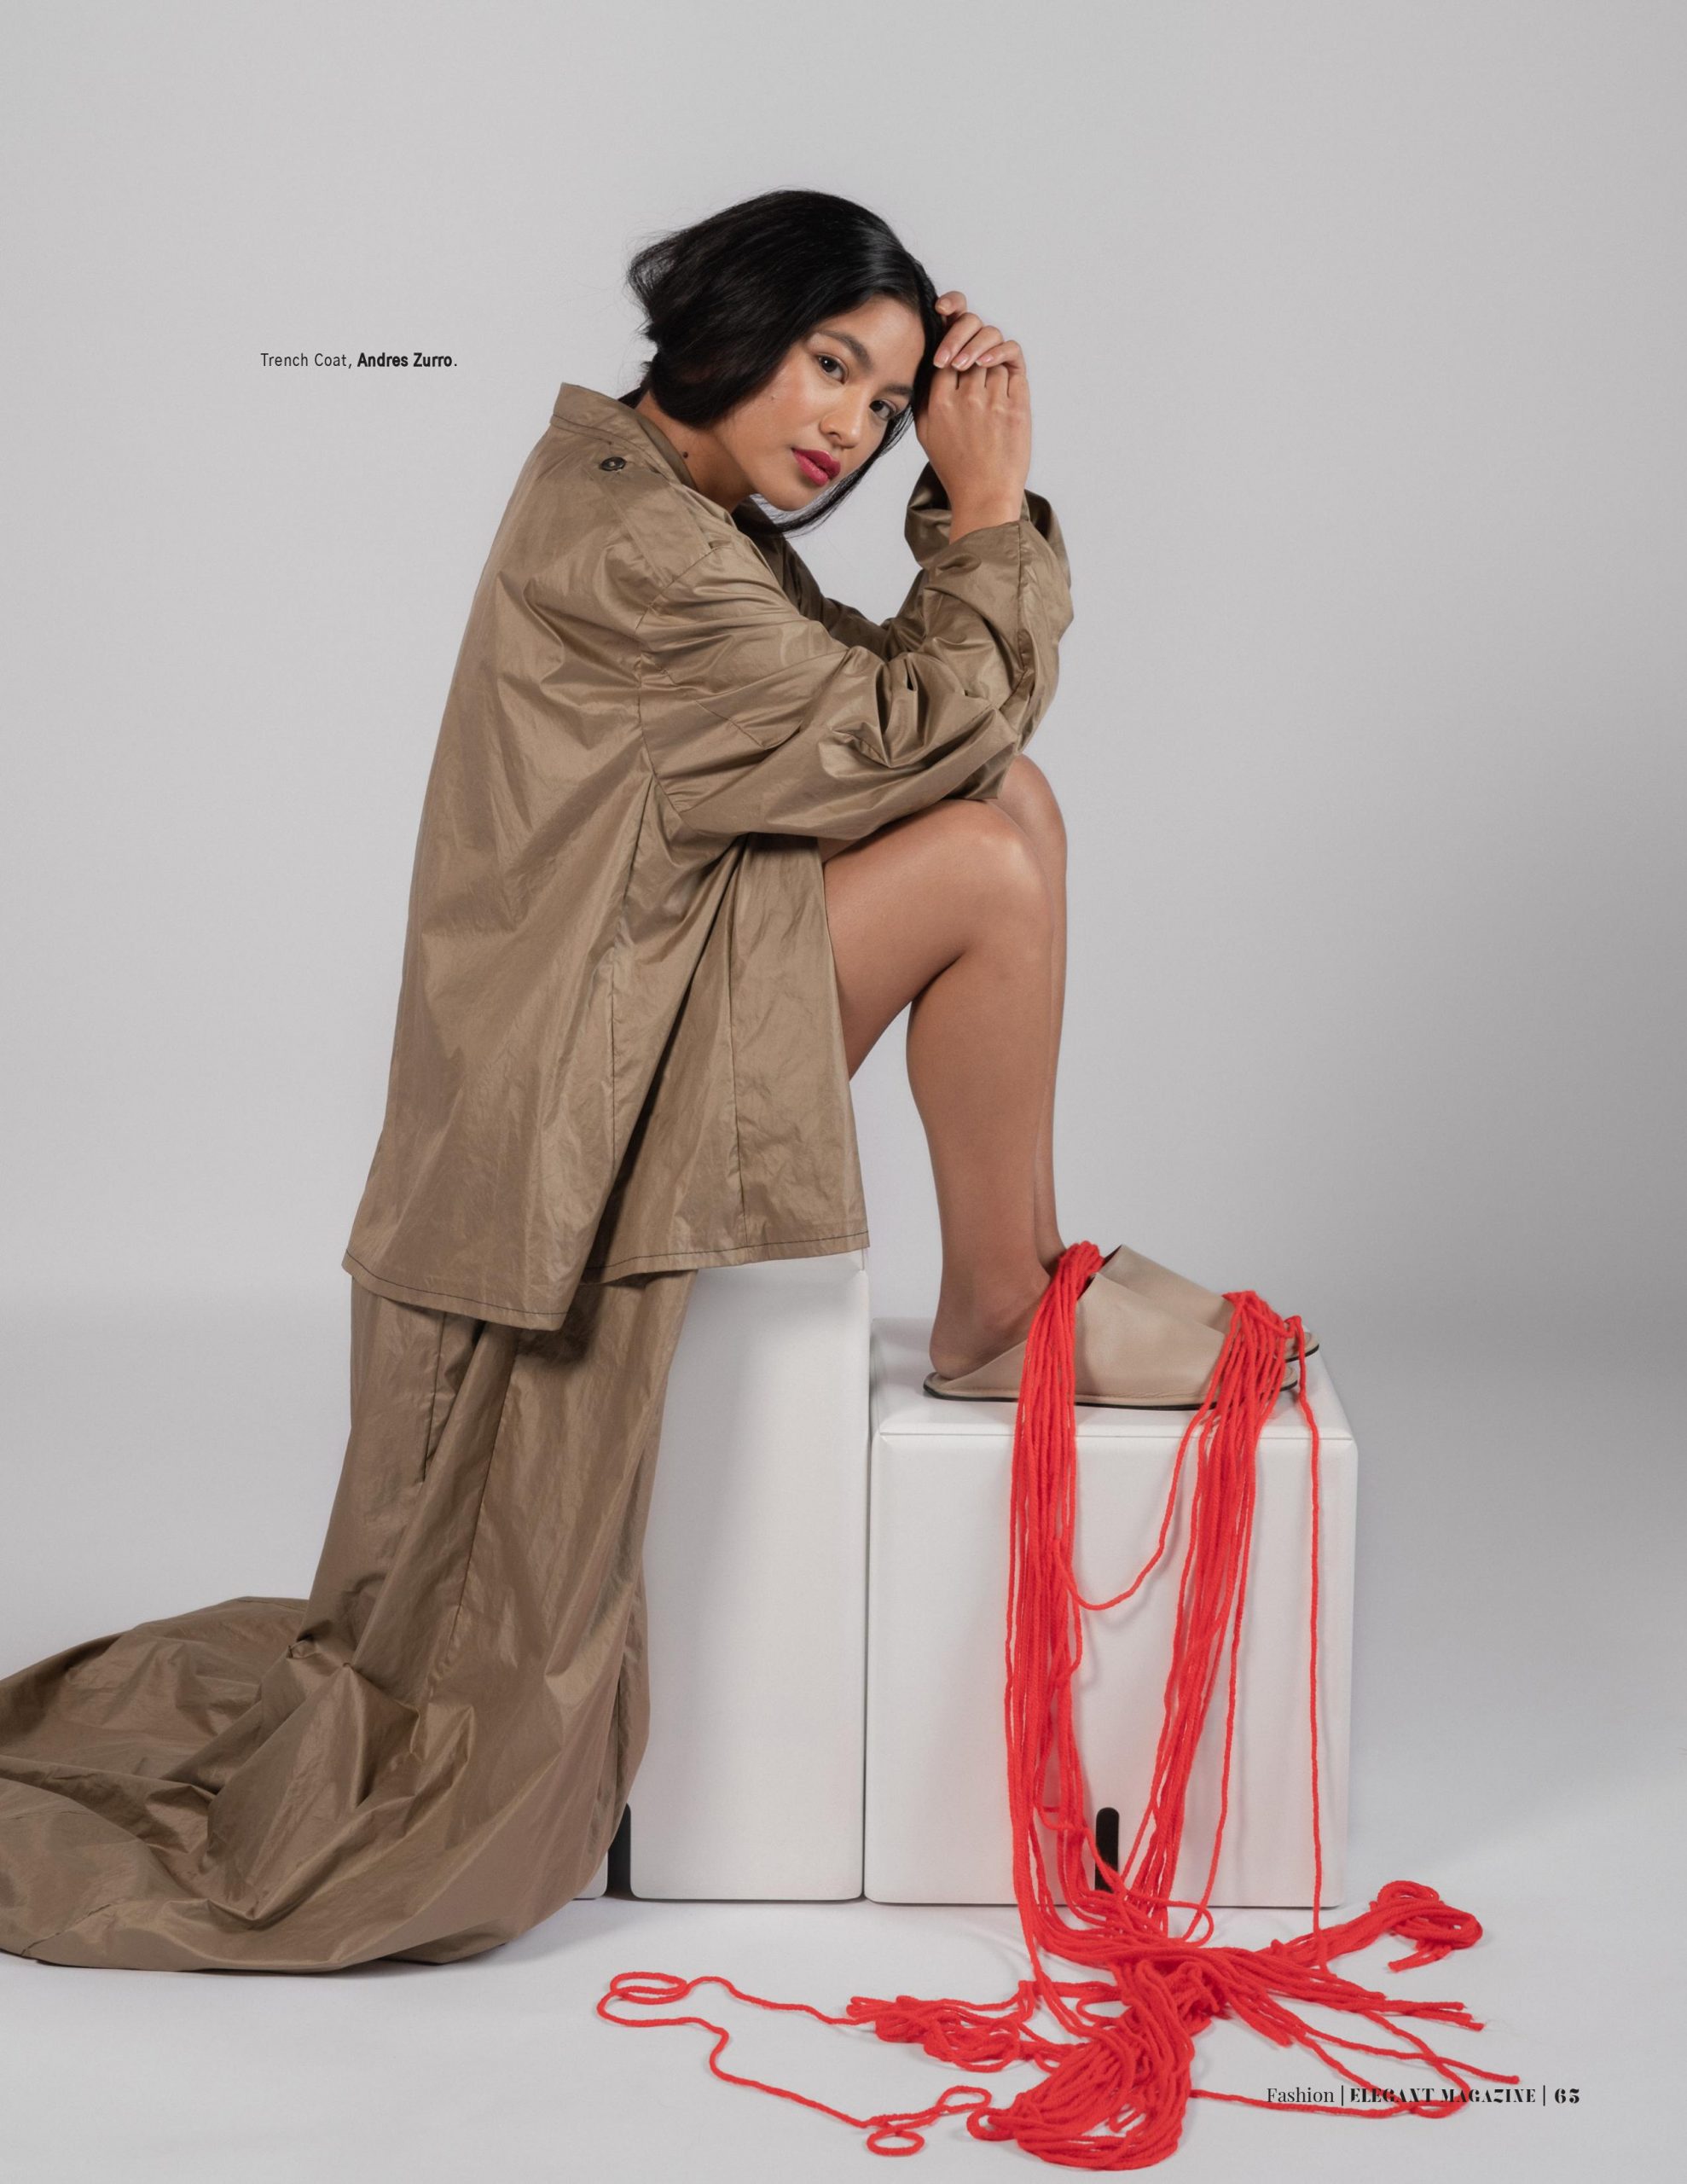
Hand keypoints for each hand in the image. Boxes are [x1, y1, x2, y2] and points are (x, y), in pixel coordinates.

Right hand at [917, 292, 1030, 535]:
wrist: (984, 496)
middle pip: (971, 349)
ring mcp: (993, 401)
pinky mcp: (1017, 407)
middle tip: (974, 361)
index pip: (945, 352)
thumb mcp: (926, 433)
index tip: (955, 350)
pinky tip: (1003, 375)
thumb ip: (925, 396)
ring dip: (992, 361)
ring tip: (987, 379)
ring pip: (993, 356)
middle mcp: (966, 398)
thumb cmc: (956, 467)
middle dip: (973, 348)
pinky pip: (1014, 367)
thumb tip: (931, 363)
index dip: (951, 344)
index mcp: (938, 402)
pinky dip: (1009, 364)